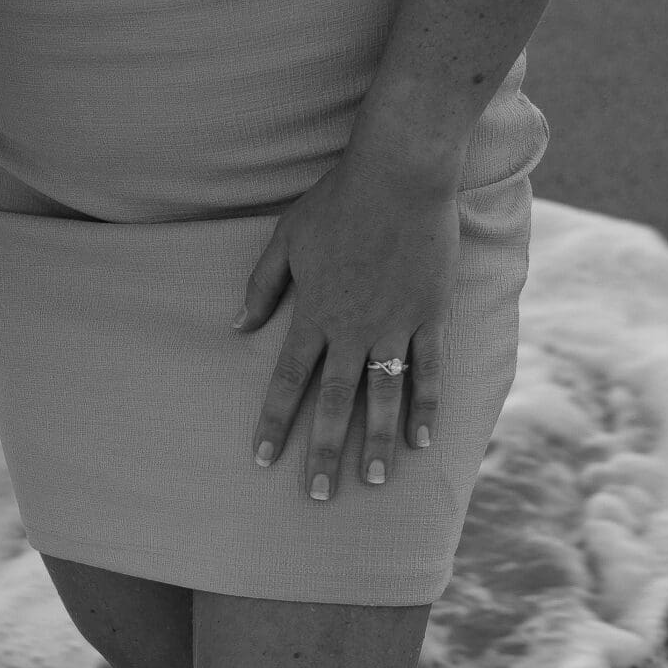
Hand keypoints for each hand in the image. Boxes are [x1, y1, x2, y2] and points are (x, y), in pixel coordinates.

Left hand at [235, 147, 457, 497]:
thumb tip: (236, 329)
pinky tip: (421, 441)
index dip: (274, 424)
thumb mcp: (287, 239)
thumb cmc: (338, 200)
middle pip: (333, 404)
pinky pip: (428, 371)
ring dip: (376, 443)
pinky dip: (425, 407)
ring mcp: (395, 326)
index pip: (287, 383)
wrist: (401, 172)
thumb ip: (262, 287)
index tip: (263, 460)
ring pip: (383, 398)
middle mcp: (352, 330)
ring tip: (372, 482)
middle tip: (316, 495)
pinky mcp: (431, 315)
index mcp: (313, 314)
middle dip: (322, 452)